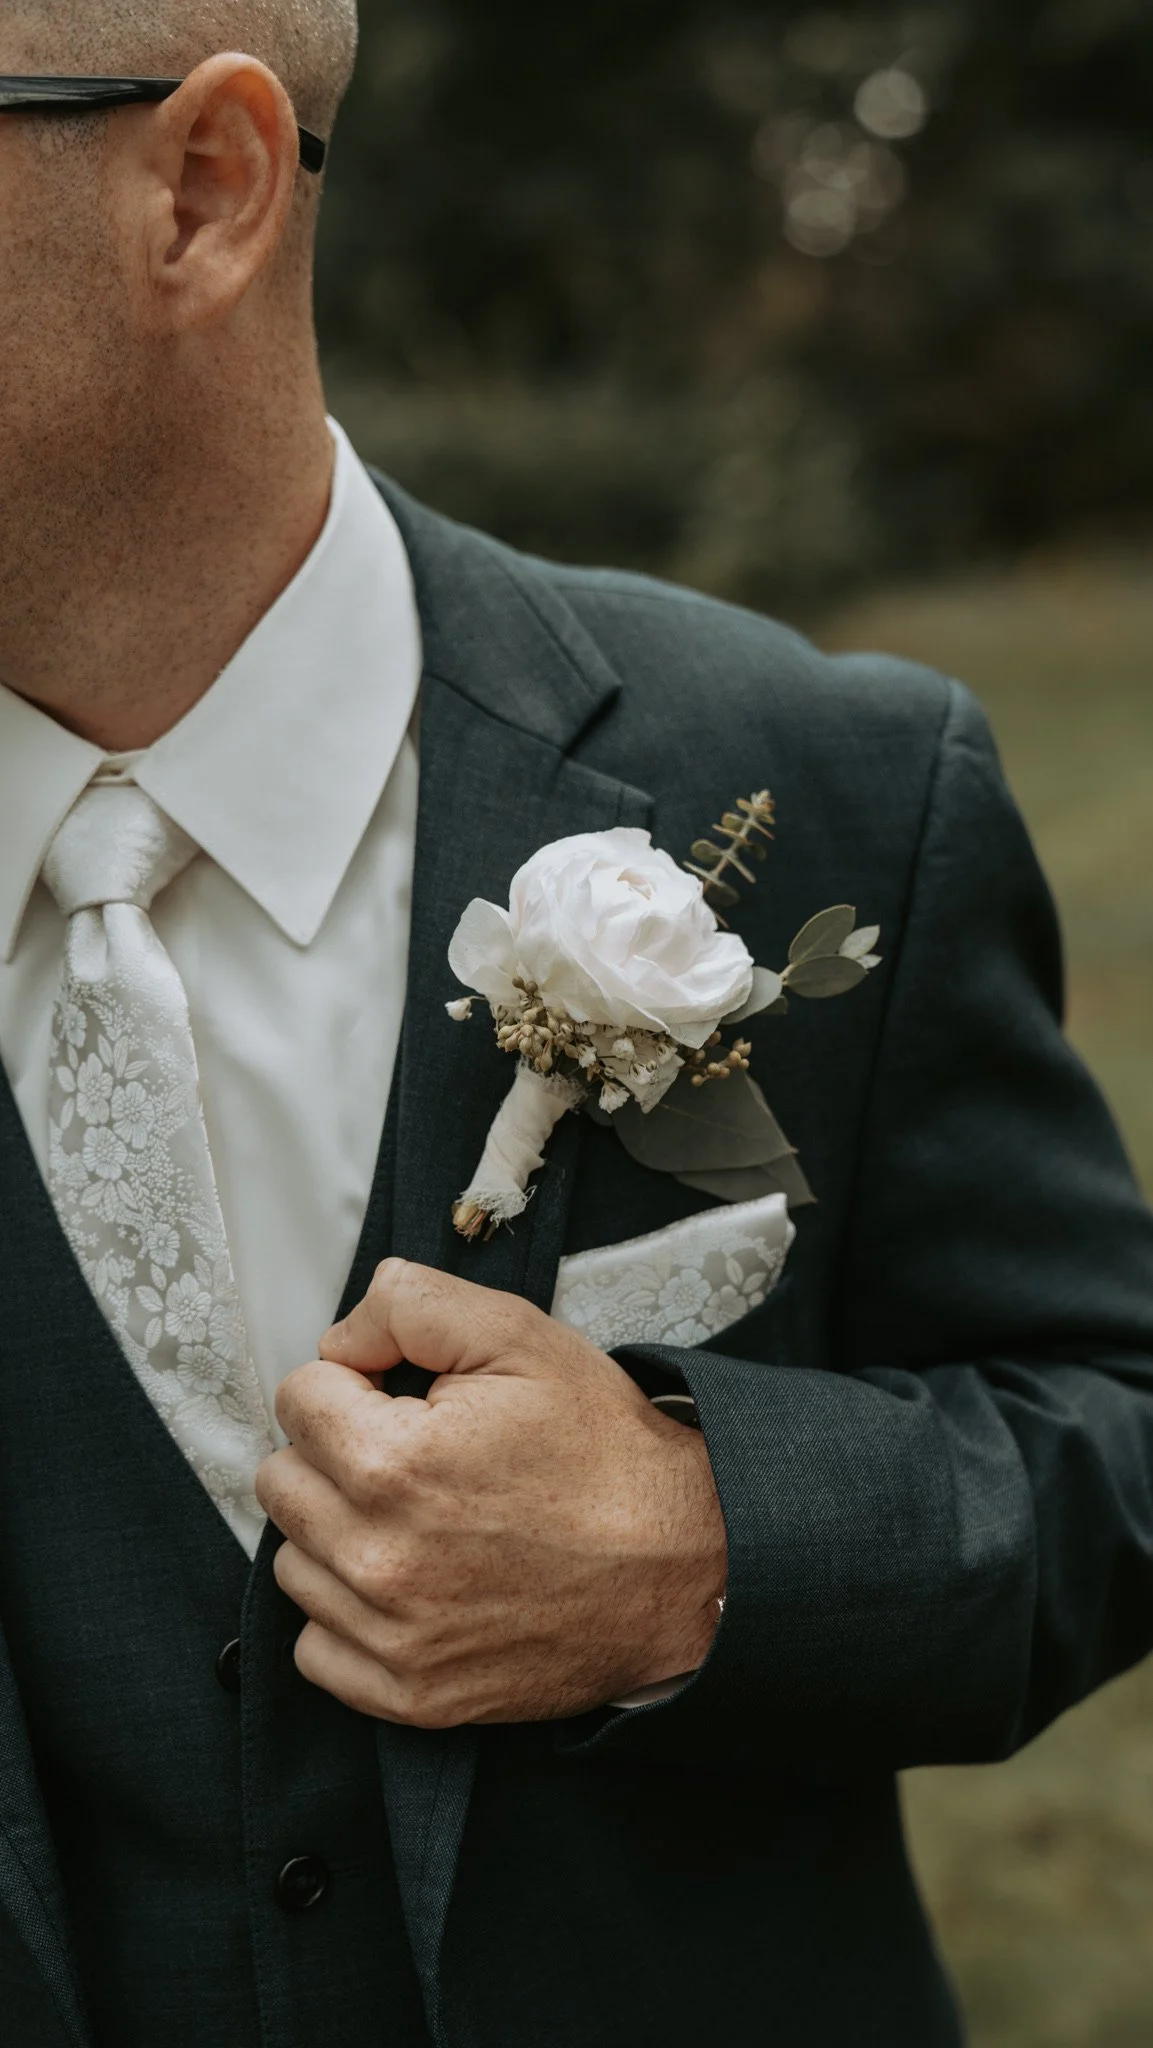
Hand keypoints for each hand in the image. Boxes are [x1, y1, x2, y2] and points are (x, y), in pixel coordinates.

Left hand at [255, 1258, 727, 1727]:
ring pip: (294, 1563)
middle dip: (336, 1452)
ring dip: (337, 1533)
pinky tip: (410, 1582)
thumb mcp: (520, 1336)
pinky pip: (317, 1650)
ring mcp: (393, 1636)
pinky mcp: (412, 1695)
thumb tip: (339, 1340)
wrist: (686, 1563)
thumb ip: (410, 1304)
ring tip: (418, 1517)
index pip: (297, 1399)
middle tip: (412, 1454)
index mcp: (393, 1463)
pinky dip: (348, 1615)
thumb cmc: (604, 1450)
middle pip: (281, 1481)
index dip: (354, 1384)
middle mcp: (379, 1558)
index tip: (405, 1400)